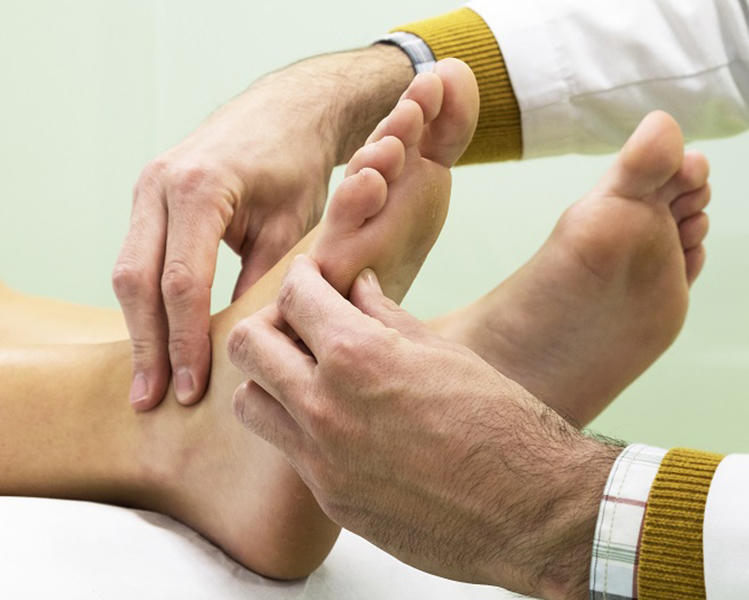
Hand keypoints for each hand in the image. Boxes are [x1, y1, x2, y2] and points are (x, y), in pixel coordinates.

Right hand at [113, 45, 413, 410]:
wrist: (286, 111)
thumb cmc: (298, 166)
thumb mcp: (293, 227)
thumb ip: (264, 283)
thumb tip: (240, 345)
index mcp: (200, 189)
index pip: (182, 283)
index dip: (185, 342)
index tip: (192, 389)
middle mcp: (160, 184)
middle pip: (138, 281)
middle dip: (147, 345)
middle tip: (153, 400)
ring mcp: (147, 188)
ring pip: (127, 272)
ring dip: (138, 329)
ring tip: (150, 383)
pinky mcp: (148, 198)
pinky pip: (136, 258)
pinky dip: (144, 303)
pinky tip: (156, 340)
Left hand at [227, 255, 619, 599]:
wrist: (530, 509)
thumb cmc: (501, 422)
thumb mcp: (445, 353)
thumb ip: (386, 316)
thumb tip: (358, 288)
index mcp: (359, 357)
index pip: (294, 297)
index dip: (300, 276)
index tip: (310, 276)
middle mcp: (326, 407)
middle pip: (248, 345)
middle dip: (269, 322)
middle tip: (298, 323)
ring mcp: (322, 460)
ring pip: (249, 402)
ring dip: (268, 379)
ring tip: (306, 375)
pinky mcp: (330, 498)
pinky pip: (289, 451)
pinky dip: (298, 426)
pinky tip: (336, 420)